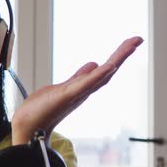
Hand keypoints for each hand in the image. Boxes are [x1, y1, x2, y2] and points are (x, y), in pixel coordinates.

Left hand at [10, 36, 143, 144]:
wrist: (28, 126)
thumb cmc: (42, 110)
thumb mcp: (63, 87)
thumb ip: (79, 77)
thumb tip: (92, 65)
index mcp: (82, 87)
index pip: (104, 69)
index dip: (118, 56)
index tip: (132, 42)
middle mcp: (83, 91)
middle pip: (108, 71)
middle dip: (122, 54)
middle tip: (137, 39)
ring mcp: (76, 94)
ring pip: (101, 75)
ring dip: (116, 60)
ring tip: (131, 45)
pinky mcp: (66, 97)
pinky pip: (85, 85)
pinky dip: (97, 76)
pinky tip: (108, 66)